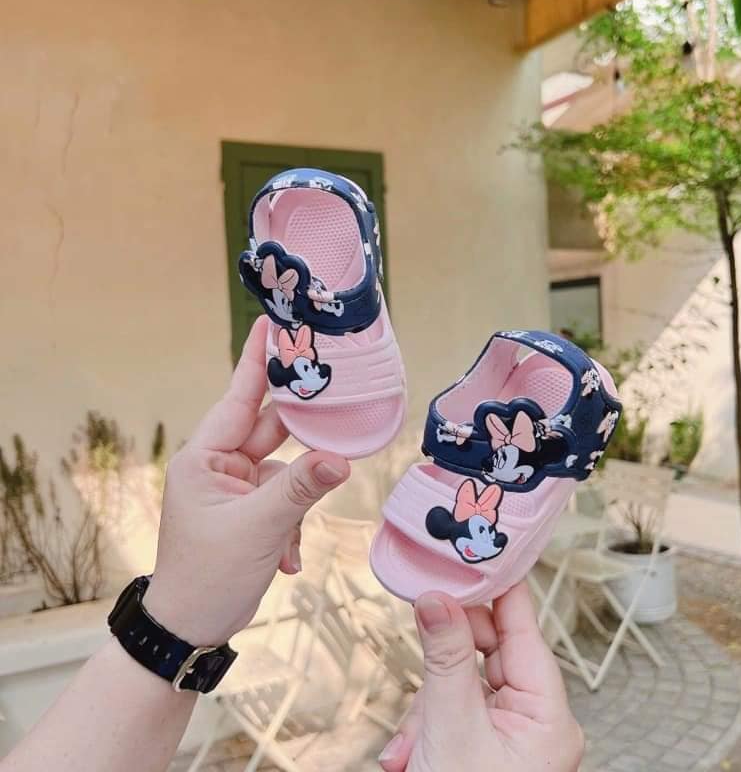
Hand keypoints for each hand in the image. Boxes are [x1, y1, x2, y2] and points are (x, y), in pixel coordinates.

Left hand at [142, 316, 349, 646]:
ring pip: (286, 474)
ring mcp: (236, 490)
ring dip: (297, 506)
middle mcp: (220, 466)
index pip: (240, 397)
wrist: (189, 629)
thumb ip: (300, 489)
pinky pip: (286, 502)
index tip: (273, 322)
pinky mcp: (250, 513)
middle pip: (272, 433)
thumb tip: (340, 460)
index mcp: (206, 458)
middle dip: (303, 440)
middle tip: (336, 413)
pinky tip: (287, 561)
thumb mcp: (258, 528)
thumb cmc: (207, 576)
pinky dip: (292, 529)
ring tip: (290, 540)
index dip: (258, 360)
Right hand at [378, 582, 582, 771]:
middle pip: (486, 651)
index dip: (494, 587)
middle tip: (418, 648)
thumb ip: (445, 659)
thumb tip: (437, 598)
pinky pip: (454, 707)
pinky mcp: (486, 742)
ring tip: (409, 747)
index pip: (523, 627)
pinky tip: (409, 754)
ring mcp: (511, 733)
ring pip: (461, 679)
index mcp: (549, 716)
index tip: (466, 556)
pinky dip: (427, 723)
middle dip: (441, 664)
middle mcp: (536, 720)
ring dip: (426, 706)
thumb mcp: (451, 728)